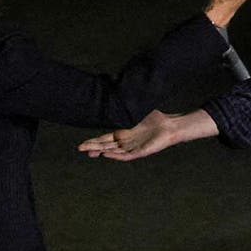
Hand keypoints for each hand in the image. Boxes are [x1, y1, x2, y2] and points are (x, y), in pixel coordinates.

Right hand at [78, 109, 218, 160]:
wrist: (170, 125)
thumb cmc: (155, 118)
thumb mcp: (136, 111)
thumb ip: (126, 107)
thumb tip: (116, 94)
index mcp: (124, 134)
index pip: (105, 139)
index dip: (94, 142)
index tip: (83, 144)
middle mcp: (126, 142)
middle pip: (106, 146)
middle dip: (93, 147)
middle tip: (80, 149)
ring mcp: (133, 148)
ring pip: (113, 152)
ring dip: (101, 152)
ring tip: (90, 153)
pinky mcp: (140, 152)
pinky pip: (126, 156)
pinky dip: (116, 155)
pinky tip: (106, 154)